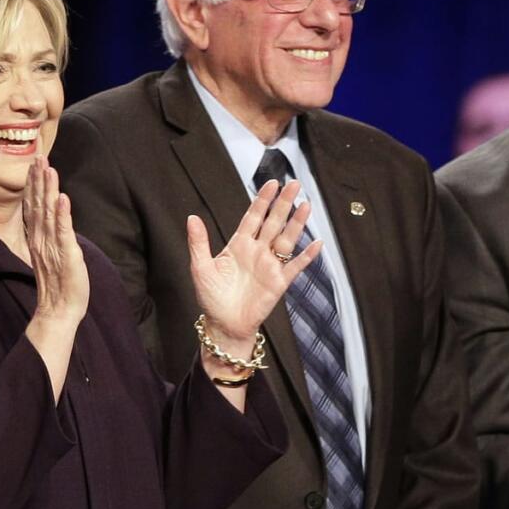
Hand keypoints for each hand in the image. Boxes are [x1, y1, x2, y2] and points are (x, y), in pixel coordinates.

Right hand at [25, 157, 88, 325]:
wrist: (59, 310)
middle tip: (38, 156)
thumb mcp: (51, 255)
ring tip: (49, 169)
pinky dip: (62, 214)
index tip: (33, 164)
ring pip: (48, 213)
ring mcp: (53, 246)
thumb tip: (50, 221)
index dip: (33, 184)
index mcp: (38, 238)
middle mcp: (42, 239)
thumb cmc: (57, 284)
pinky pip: (63, 231)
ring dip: (49, 190)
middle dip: (38, 179)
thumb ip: (49, 236)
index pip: (33, 206)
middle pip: (38, 204)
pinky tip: (62, 198)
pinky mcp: (66, 254)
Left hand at [187, 179, 322, 356]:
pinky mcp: (279, 283)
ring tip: (306, 206)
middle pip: (274, 222)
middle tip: (294, 184)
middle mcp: (257, 251)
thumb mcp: (200, 268)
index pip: (253, 217)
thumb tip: (192, 217)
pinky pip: (296, 267)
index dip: (263, 200)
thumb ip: (198, 243)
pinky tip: (317, 244)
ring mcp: (270, 266)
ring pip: (287, 239)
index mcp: (239, 245)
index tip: (271, 183)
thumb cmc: (211, 298)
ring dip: (297, 224)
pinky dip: (307, 256)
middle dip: (284, 204)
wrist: (224, 325)